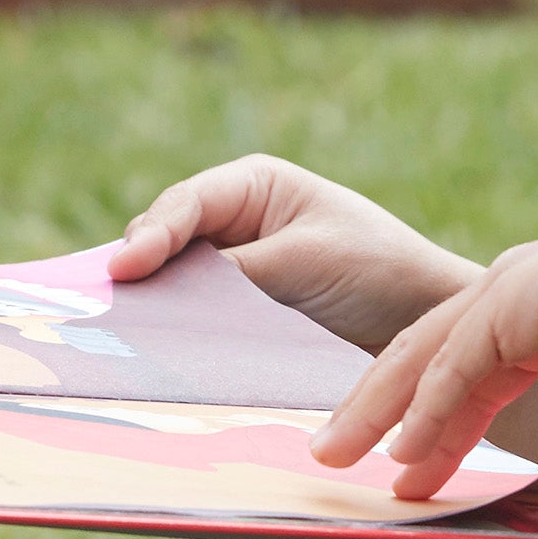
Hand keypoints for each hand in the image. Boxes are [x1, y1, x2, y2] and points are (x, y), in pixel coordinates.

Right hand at [108, 154, 475, 359]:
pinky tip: (156, 352)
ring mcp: (234, 270)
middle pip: (166, 243)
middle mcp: (235, 222)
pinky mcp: (240, 315)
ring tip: (120, 331)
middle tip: (110, 305)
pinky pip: (196, 319)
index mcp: (253, 186)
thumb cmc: (377, 270)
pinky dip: (177, 333)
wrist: (426, 322)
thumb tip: (164, 295)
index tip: (123, 270)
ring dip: (154, 306)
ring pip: (174, 285)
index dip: (149, 236)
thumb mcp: (303, 262)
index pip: (184, 205)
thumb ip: (232, 273)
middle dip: (140, 271)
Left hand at [318, 195, 537, 522]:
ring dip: (376, 410)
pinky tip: (402, 445)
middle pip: (419, 360)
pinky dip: (428, 408)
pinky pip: (459, 364)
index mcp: (530, 310)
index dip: (430, 427)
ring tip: (337, 455)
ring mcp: (508, 289)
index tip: (404, 471)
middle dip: (372, 411)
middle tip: (330, 457)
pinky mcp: (520, 298)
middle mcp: (507, 293)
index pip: (459, 375)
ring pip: (421, 358)